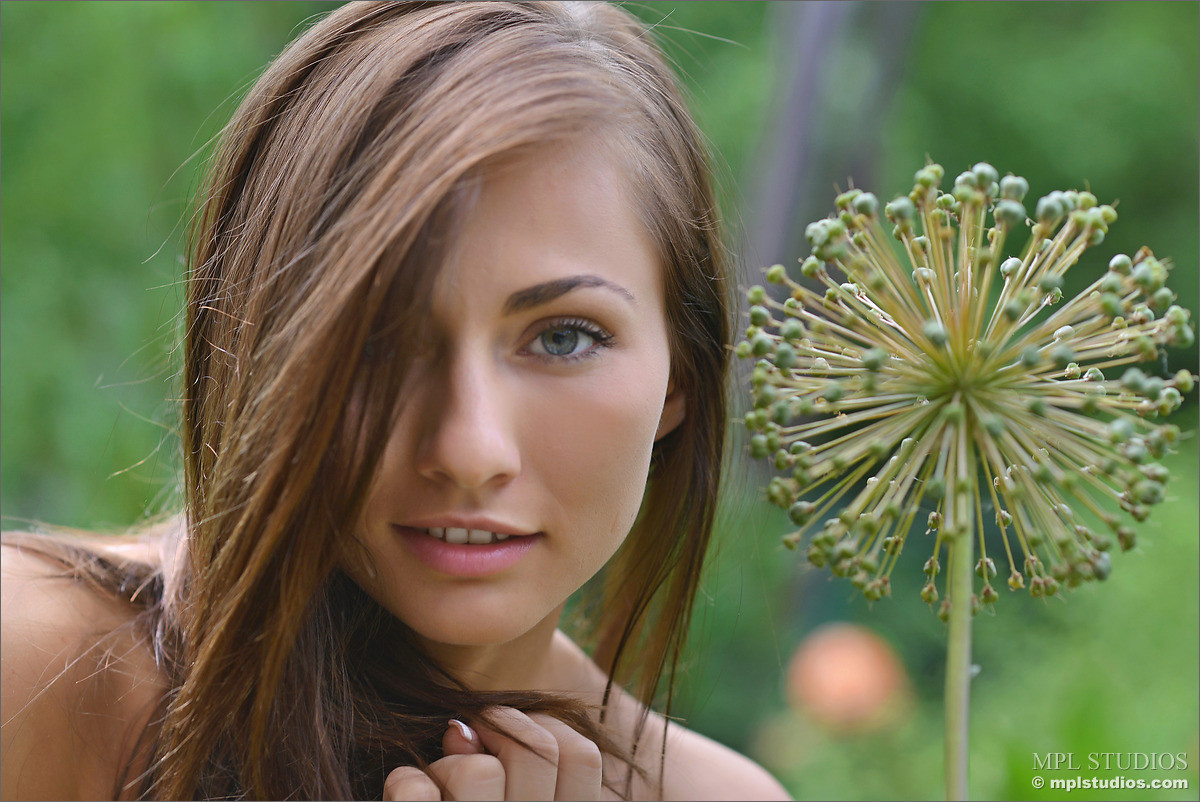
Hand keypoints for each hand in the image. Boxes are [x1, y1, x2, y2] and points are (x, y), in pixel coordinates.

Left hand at [383, 708, 603, 800]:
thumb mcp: (519, 796)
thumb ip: (516, 764)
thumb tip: (463, 728)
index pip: (583, 756)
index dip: (544, 727)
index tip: (510, 735)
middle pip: (536, 752)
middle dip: (495, 732)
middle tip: (466, 747)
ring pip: (479, 775)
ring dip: (447, 765)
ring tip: (437, 783)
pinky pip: (418, 798)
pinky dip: (405, 783)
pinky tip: (405, 789)